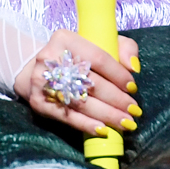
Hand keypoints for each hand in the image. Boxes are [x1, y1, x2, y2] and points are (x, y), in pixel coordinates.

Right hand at [13, 29, 140, 135]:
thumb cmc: (74, 57)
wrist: (35, 71)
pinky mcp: (39, 103)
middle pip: (90, 82)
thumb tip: (133, 67)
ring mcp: (42, 82)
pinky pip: (67, 116)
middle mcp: (50, 58)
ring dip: (107, 115)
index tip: (133, 87)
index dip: (118, 74)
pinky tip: (103, 130)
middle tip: (134, 110)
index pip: (98, 58)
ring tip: (126, 122)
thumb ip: (121, 47)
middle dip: (116, 98)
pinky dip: (87, 125)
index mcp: (65, 38)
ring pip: (81, 102)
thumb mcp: (97, 42)